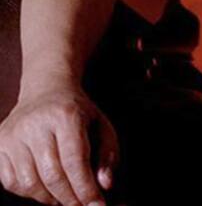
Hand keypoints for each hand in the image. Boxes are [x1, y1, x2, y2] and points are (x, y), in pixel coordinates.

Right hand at [0, 84, 117, 205]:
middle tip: (81, 204)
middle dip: (70, 198)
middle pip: (52, 175)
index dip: (85, 188)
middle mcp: (36, 123)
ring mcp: (14, 134)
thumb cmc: (77, 112)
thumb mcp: (101, 125)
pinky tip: (44, 186)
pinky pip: (11, 182)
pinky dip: (30, 193)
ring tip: (64, 195)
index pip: (74, 160)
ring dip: (50, 198)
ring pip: (30, 183)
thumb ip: (107, 155)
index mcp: (66, 114)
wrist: (46, 89)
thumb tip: (104, 186)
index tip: (96, 205)